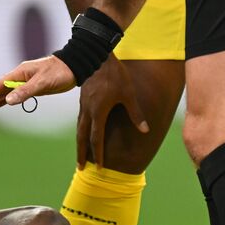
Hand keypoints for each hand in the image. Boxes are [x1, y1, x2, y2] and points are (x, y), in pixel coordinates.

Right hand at [0, 55, 75, 109]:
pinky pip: (14, 93)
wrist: (74, 66)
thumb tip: (8, 100)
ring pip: (5, 91)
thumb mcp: (42, 83)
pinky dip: (5, 99)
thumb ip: (25, 91)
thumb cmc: (59, 72)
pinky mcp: (32, 86)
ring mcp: (25, 81)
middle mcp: (20, 76)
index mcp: (20, 73)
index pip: (0, 85)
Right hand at [76, 55, 148, 169]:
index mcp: (98, 112)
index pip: (97, 138)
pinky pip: (80, 119)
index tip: (99, 167)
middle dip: (82, 153)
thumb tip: (145, 131)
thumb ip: (136, 114)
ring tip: (80, 155)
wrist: (97, 56)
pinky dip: (80, 130)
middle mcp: (88, 111)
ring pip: (79, 128)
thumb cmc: (115, 75)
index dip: (98, 154)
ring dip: (79, 143)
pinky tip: (83, 133)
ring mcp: (83, 105)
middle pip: (82, 137)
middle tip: (81, 168)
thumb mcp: (128, 94)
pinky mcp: (82, 99)